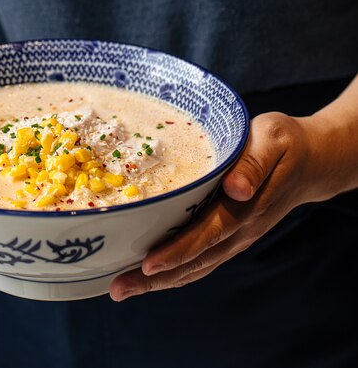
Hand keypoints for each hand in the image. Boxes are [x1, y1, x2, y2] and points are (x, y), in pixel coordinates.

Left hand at [109, 111, 328, 300]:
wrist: (311, 162)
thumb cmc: (284, 144)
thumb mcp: (273, 140)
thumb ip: (254, 164)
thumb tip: (238, 189)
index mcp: (247, 207)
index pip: (208, 235)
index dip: (178, 252)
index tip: (148, 265)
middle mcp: (240, 231)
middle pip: (195, 261)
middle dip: (155, 279)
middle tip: (118, 289)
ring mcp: (236, 239)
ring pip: (196, 268)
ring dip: (159, 283)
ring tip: (123, 289)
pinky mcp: (231, 239)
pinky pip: (201, 262)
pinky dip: (174, 274)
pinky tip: (149, 279)